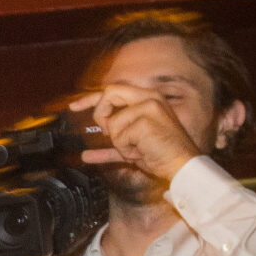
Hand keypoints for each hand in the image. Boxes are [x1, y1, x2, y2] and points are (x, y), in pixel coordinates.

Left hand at [72, 83, 205, 183]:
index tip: (74, 106)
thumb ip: (114, 140)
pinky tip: (139, 153)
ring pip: (114, 124)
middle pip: (110, 94)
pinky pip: (120, 138)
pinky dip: (127, 151)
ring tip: (140, 148)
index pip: (113, 90)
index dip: (90, 99)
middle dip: (102, 115)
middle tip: (109, 132)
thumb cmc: (160, 154)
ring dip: (122, 143)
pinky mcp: (145, 121)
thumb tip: (88, 150)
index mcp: (148, 98)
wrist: (181, 164)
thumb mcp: (133, 144)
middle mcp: (149, 97)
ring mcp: (148, 108)